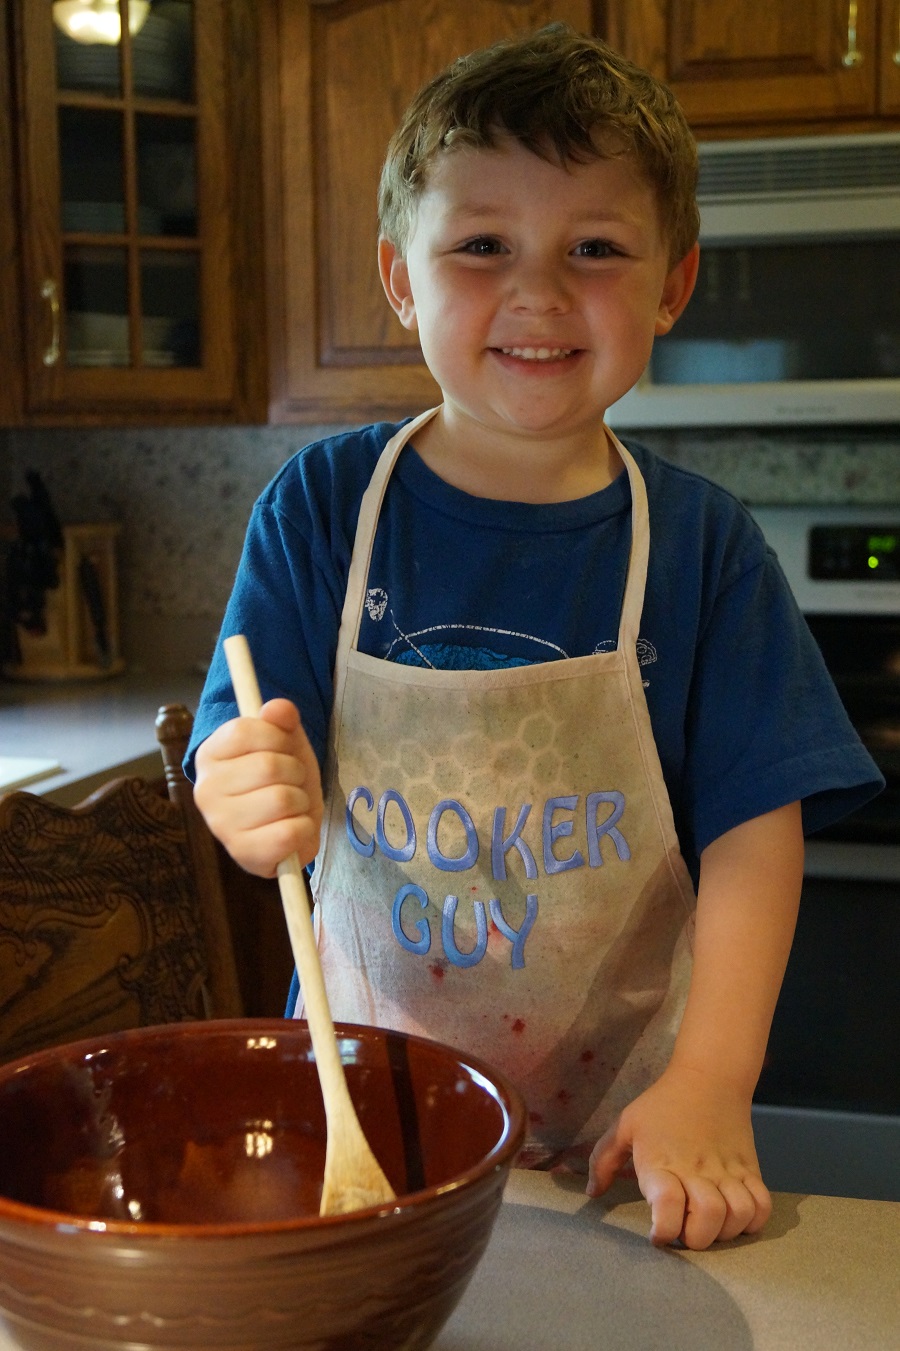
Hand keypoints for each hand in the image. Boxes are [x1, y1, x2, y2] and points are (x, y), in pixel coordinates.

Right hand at [194, 698, 323, 877]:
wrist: (285, 826)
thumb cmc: (281, 779)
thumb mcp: (285, 741)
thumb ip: (281, 719)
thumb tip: (279, 708)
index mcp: (209, 755)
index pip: (244, 730)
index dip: (277, 736)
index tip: (282, 748)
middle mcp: (205, 791)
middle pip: (269, 766)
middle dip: (295, 772)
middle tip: (291, 782)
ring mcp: (221, 826)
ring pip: (283, 799)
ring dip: (301, 801)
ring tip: (292, 806)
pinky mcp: (243, 854)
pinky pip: (290, 833)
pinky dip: (304, 828)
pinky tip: (293, 828)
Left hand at [585, 1064, 771, 1249]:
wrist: (710, 1076)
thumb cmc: (662, 1103)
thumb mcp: (625, 1124)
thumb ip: (603, 1159)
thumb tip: (593, 1193)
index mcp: (662, 1162)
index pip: (668, 1205)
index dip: (664, 1230)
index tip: (657, 1235)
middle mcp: (697, 1170)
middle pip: (706, 1220)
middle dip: (695, 1239)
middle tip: (684, 1230)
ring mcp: (727, 1171)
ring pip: (738, 1216)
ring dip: (725, 1232)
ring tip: (709, 1225)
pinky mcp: (750, 1168)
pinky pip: (762, 1206)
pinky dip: (753, 1221)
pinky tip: (736, 1217)